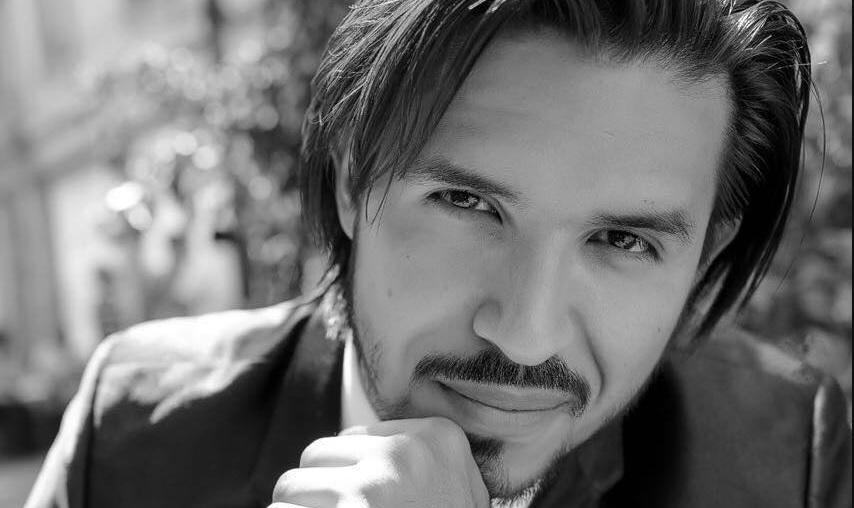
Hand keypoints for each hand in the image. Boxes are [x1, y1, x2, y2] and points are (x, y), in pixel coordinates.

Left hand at [269, 416, 489, 507]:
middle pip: (320, 453)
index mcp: (437, 437)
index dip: (349, 473)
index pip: (356, 437)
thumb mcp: (455, 486)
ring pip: (293, 483)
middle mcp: (402, 454)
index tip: (365, 500)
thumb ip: (418, 460)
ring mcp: (371, 487)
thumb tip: (354, 451)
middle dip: (318, 487)